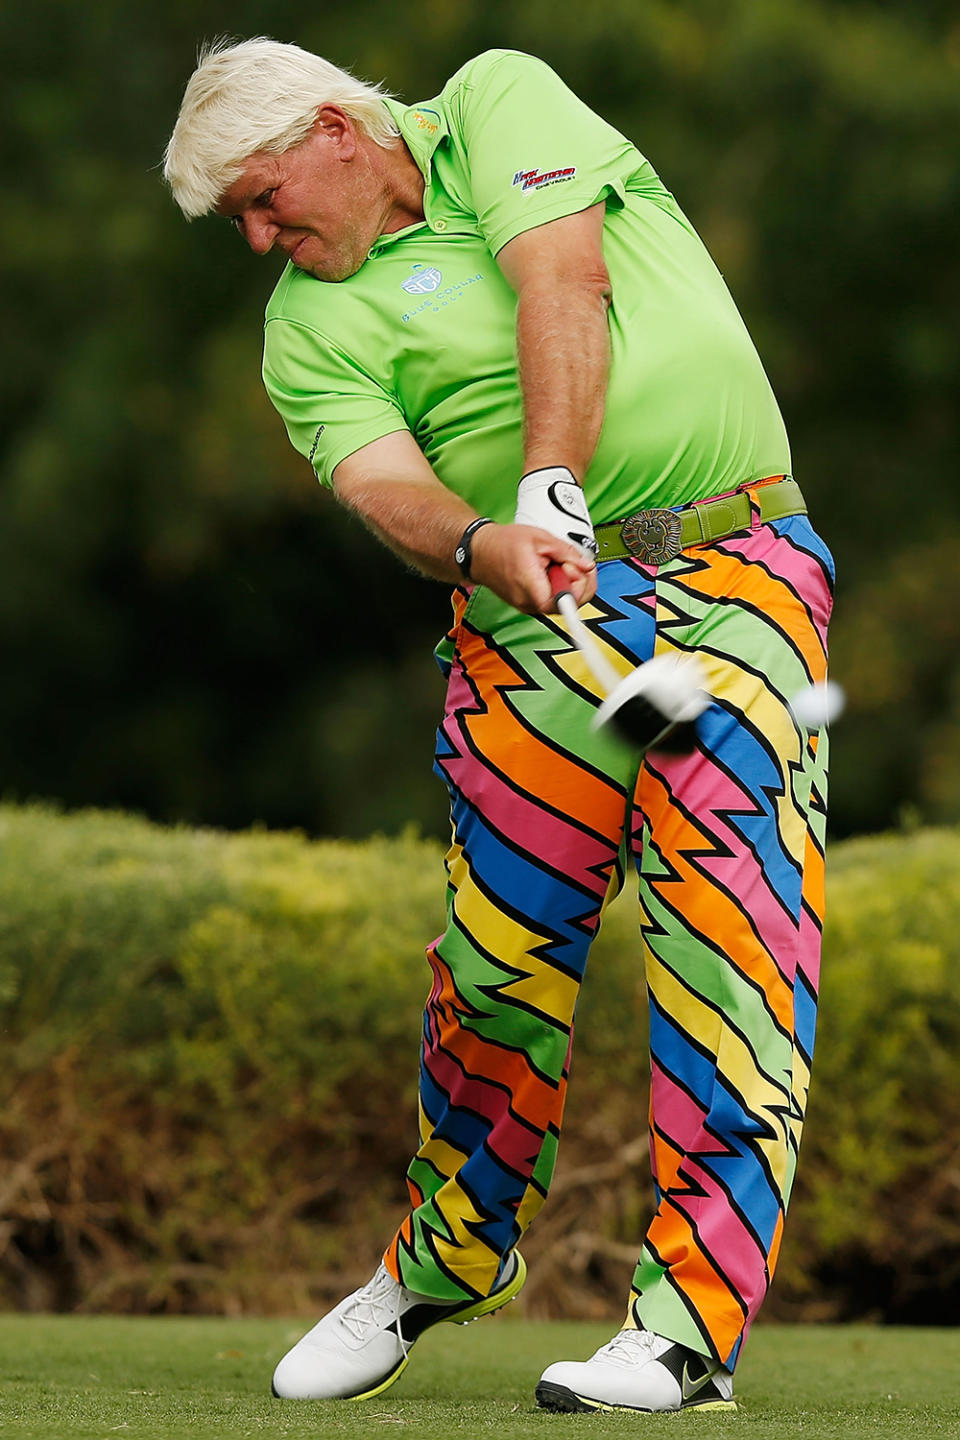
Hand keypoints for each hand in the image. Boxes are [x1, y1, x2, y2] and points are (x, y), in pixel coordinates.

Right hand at [468, 523, 596, 614]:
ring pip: (559, 604)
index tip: (578, 569)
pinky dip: (554, 588)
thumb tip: (587, 566)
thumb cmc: (503, 543)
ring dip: (564, 585)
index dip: (579, 587)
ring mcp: (526, 606)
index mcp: (531, 585)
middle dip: (575, 583)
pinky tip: (547, 573)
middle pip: (567, 605)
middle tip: (566, 563)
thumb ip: (567, 553)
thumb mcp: (540, 538)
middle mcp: (528, 602)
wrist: (479, 551)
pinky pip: (549, 602)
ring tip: (552, 566)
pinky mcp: (526, 605)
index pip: (565, 602)